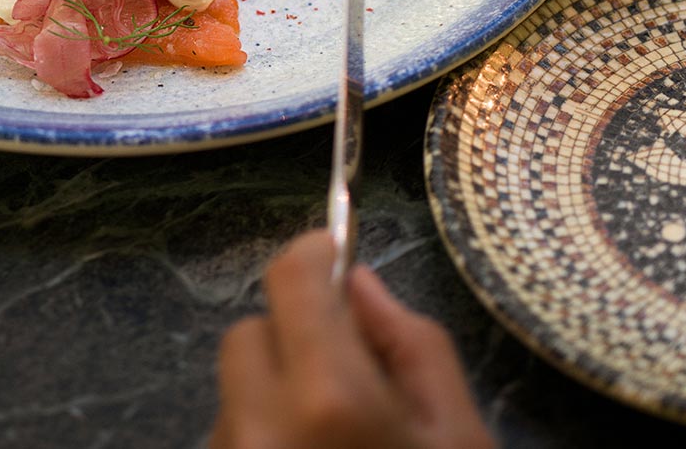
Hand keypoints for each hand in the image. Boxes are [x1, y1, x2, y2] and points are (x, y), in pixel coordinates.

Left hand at [211, 230, 496, 448]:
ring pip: (236, 388)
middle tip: (347, 380)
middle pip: (252, 334)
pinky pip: (228, 430)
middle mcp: (258, 425)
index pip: (291, 279)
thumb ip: (411, 346)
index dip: (315, 257)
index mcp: (328, 399)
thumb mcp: (456, 433)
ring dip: (275, 394)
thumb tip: (357, 283)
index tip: (333, 255)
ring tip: (329, 437)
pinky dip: (261, 432)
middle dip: (295, 340)